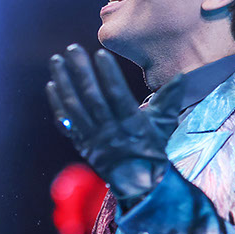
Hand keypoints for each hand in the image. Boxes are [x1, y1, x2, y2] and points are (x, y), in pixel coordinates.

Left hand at [46, 44, 183, 208]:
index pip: (117, 95)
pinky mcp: (82, 144)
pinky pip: (66, 123)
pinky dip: (57, 105)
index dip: (108, 74)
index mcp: (132, 125)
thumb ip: (170, 99)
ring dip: (63, 83)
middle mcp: (110, 131)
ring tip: (56, 61)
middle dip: (81, 72)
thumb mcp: (164, 125)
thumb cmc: (153, 151)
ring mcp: (93, 139)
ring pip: (74, 107)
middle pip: (92, 98)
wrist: (140, 184)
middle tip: (72, 49)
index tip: (100, 54)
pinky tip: (52, 86)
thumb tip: (183, 75)